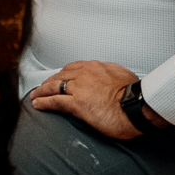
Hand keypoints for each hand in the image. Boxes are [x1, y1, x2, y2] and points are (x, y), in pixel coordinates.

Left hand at [28, 60, 148, 139]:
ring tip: (35, 95)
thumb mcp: (124, 77)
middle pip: (61, 75)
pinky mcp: (77, 103)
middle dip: (50, 81)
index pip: (74, 67)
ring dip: (42, 90)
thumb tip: (111, 80)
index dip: (64, 73)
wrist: (139, 107)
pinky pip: (55, 101)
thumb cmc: (137, 96)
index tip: (60, 77)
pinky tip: (37, 104)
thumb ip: (112, 76)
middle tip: (43, 86)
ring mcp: (80, 88)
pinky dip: (43, 102)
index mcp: (97, 67)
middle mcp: (86, 74)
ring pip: (54, 86)